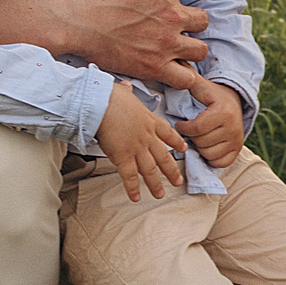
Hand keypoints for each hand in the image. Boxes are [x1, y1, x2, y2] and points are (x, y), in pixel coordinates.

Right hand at [0, 0, 210, 87]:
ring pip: (199, 49)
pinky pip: (185, 77)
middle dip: (191, 19)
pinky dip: (183, 75)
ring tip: (177, 46)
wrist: (69, 14)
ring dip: (191, 46)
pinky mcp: (153, 66)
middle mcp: (173, 14)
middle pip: (202, 19)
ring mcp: (165, 42)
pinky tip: (173, 70)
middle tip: (175, 22)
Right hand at [95, 87, 187, 202]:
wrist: (102, 105)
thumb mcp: (124, 92)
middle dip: (171, 170)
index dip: (176, 142)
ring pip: (150, 170)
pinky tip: (135, 197)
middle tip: (177, 181)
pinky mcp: (123, 157)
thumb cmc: (111, 97)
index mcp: (149, 121)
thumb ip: (127, 92)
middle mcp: (146, 137)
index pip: (167, 133)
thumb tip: (126, 87)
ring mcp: (137, 148)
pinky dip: (133, 188)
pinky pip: (129, 177)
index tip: (183, 149)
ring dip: (155, 184)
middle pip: (163, 157)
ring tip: (160, 194)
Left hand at [176, 77, 244, 169]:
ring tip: (199, 136)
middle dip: (192, 137)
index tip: (180, 124)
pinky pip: (219, 162)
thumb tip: (176, 62)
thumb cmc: (213, 95)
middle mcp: (233, 127)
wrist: (235, 102)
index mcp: (223, 112)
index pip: (197, 128)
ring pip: (208, 154)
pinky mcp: (238, 150)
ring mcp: (237, 140)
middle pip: (201, 142)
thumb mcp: (201, 86)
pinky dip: (211, 157)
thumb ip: (188, 78)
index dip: (184, 128)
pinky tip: (208, 145)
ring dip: (200, 147)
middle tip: (191, 130)